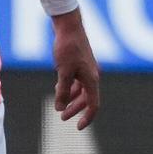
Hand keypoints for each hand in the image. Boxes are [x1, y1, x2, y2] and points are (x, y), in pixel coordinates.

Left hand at [51, 9, 100, 128]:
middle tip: (62, 118)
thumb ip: (62, 91)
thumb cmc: (67, 48)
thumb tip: (60, 108)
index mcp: (92, 79)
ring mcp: (87, 69)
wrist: (69, 26)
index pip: (93, 105)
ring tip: (59, 104)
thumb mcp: (63, 72)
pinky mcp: (81, 64)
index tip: (78, 127)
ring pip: (82, 90)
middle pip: (87, 99)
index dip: (87, 118)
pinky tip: (59, 88)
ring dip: (71, 99)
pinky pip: (78, 81)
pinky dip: (70, 88)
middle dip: (75, 109)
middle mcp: (92, 76)